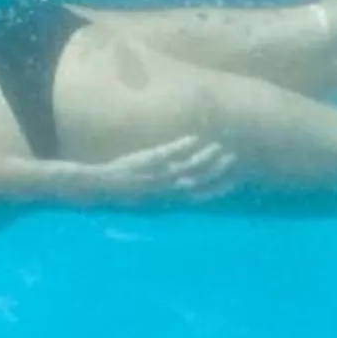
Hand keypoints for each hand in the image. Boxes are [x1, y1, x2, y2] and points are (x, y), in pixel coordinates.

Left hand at [79, 137, 238, 205]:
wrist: (101, 187)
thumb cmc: (125, 191)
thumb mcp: (151, 196)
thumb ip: (169, 191)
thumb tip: (184, 186)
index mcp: (169, 199)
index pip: (201, 194)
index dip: (218, 187)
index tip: (234, 178)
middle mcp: (166, 190)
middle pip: (199, 180)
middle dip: (217, 170)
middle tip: (232, 158)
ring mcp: (157, 176)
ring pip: (187, 167)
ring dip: (205, 157)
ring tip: (218, 147)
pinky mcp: (146, 163)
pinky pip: (167, 154)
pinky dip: (181, 147)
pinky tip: (193, 138)